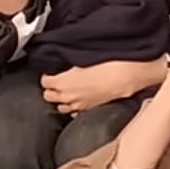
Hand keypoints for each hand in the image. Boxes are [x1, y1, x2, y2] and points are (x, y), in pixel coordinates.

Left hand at [41, 59, 162, 114]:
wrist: (125, 76)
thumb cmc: (105, 64)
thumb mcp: (83, 57)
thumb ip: (69, 62)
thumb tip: (63, 60)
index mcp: (62, 82)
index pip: (44, 82)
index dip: (47, 76)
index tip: (51, 71)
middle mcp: (67, 96)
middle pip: (48, 96)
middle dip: (50, 89)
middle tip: (56, 80)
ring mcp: (78, 105)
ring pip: (60, 106)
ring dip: (61, 99)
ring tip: (66, 90)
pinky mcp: (89, 109)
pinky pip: (75, 111)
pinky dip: (74, 106)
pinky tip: (78, 98)